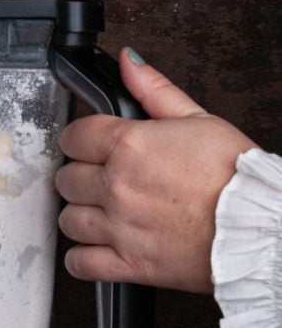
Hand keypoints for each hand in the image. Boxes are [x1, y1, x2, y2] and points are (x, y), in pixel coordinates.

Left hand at [56, 48, 255, 292]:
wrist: (261, 228)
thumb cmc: (237, 176)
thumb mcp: (198, 118)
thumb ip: (154, 89)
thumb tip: (128, 62)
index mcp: (130, 145)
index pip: (74, 136)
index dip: (80, 139)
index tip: (88, 145)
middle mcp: (118, 185)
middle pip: (66, 178)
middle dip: (80, 176)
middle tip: (100, 179)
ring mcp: (121, 227)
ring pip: (69, 220)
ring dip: (80, 215)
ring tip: (100, 212)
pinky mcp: (130, 265)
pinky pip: (81, 264)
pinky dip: (83, 258)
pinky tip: (97, 247)